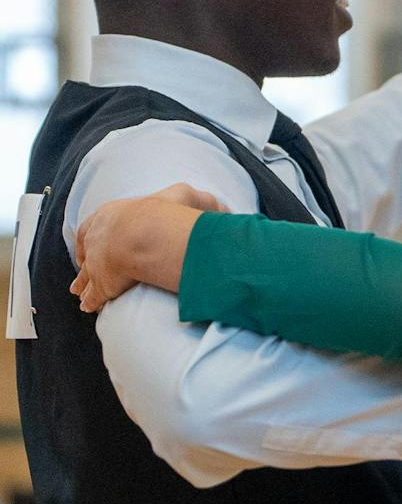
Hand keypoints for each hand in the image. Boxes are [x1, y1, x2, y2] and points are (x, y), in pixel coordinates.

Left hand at [70, 183, 224, 311]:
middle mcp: (97, 238)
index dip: (97, 231)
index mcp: (110, 215)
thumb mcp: (183, 196)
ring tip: (78, 291)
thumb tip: (222, 210)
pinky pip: (92, 297)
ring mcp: (96, 263)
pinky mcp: (102, 285)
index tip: (96, 237)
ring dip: (82, 284)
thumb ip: (200, 202)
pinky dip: (90, 302)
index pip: (96, 223)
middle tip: (82, 264)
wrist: (145, 234)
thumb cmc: (162, 213)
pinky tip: (88, 307)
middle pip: (86, 250)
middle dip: (85, 258)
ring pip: (84, 276)